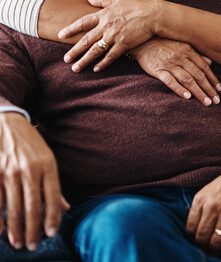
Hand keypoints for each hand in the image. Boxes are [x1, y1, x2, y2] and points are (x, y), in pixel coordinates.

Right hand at [0, 113, 69, 250]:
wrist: (7, 123)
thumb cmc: (30, 144)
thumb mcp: (48, 159)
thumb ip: (53, 185)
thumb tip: (65, 208)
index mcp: (48, 165)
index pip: (52, 196)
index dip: (52, 217)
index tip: (52, 233)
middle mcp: (30, 170)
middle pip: (32, 206)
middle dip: (33, 229)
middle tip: (33, 246)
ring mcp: (10, 172)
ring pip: (13, 208)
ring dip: (15, 229)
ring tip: (18, 243)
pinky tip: (0, 232)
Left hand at [59, 0, 157, 72]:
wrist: (153, 15)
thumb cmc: (136, 7)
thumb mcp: (117, 0)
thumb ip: (101, 1)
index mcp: (103, 15)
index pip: (83, 23)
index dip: (71, 29)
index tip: (60, 35)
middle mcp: (106, 26)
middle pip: (86, 40)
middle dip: (75, 51)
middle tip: (65, 59)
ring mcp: (114, 36)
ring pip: (96, 50)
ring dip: (84, 60)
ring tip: (75, 68)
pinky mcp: (124, 44)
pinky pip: (111, 56)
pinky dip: (103, 63)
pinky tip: (96, 69)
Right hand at [131, 38, 220, 104]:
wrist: (141, 41)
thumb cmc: (163, 43)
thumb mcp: (182, 45)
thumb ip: (196, 54)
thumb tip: (210, 62)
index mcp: (188, 51)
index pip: (204, 68)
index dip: (213, 79)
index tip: (219, 90)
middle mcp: (181, 58)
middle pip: (198, 75)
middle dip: (209, 89)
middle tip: (216, 101)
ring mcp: (169, 64)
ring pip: (187, 80)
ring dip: (198, 92)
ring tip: (206, 102)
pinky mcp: (158, 70)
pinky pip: (170, 81)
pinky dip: (179, 89)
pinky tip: (187, 97)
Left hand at [186, 164, 220, 257]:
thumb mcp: (207, 190)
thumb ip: (199, 207)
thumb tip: (193, 227)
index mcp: (201, 200)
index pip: (190, 228)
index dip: (193, 237)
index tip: (197, 238)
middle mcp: (212, 207)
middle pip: (201, 237)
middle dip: (203, 245)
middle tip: (206, 246)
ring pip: (215, 242)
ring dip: (215, 249)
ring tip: (216, 249)